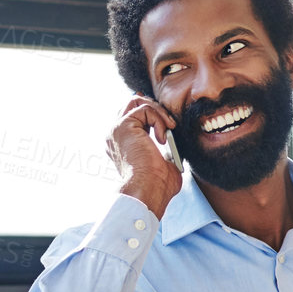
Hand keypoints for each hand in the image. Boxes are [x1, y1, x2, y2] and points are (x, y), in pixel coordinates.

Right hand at [106, 95, 182, 219]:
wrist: (148, 189)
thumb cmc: (157, 185)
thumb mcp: (164, 161)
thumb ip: (166, 149)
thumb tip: (177, 142)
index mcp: (121, 144)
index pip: (133, 117)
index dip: (152, 115)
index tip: (169, 126)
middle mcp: (115, 135)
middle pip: (132, 104)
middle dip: (155, 109)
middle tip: (169, 125)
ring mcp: (117, 130)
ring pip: (137, 102)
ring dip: (158, 112)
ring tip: (168, 130)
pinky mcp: (123, 126)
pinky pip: (145, 109)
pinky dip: (159, 120)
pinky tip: (162, 138)